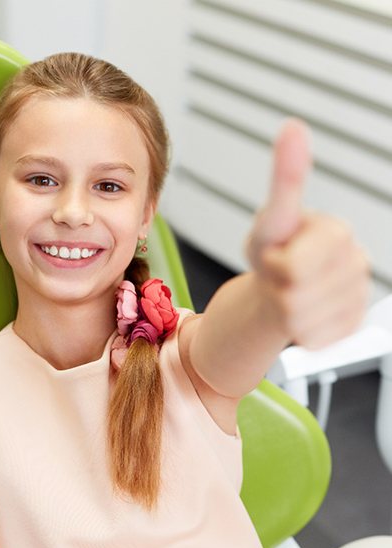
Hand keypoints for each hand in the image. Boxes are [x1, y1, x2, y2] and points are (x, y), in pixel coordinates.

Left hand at [246, 119, 369, 348]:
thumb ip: (285, 177)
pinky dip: (297, 331)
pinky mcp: (352, 326)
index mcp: (338, 233)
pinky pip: (314, 340)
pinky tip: (302, 312)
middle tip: (280, 275)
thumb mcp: (271, 218)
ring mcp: (358, 297)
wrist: (275, 287)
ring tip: (289, 292)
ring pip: (303, 322)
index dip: (275, 265)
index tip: (278, 253)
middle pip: (297, 297)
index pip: (296, 267)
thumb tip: (293, 126)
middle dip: (276, 289)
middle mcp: (356, 264)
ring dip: (285, 312)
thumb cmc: (272, 250)